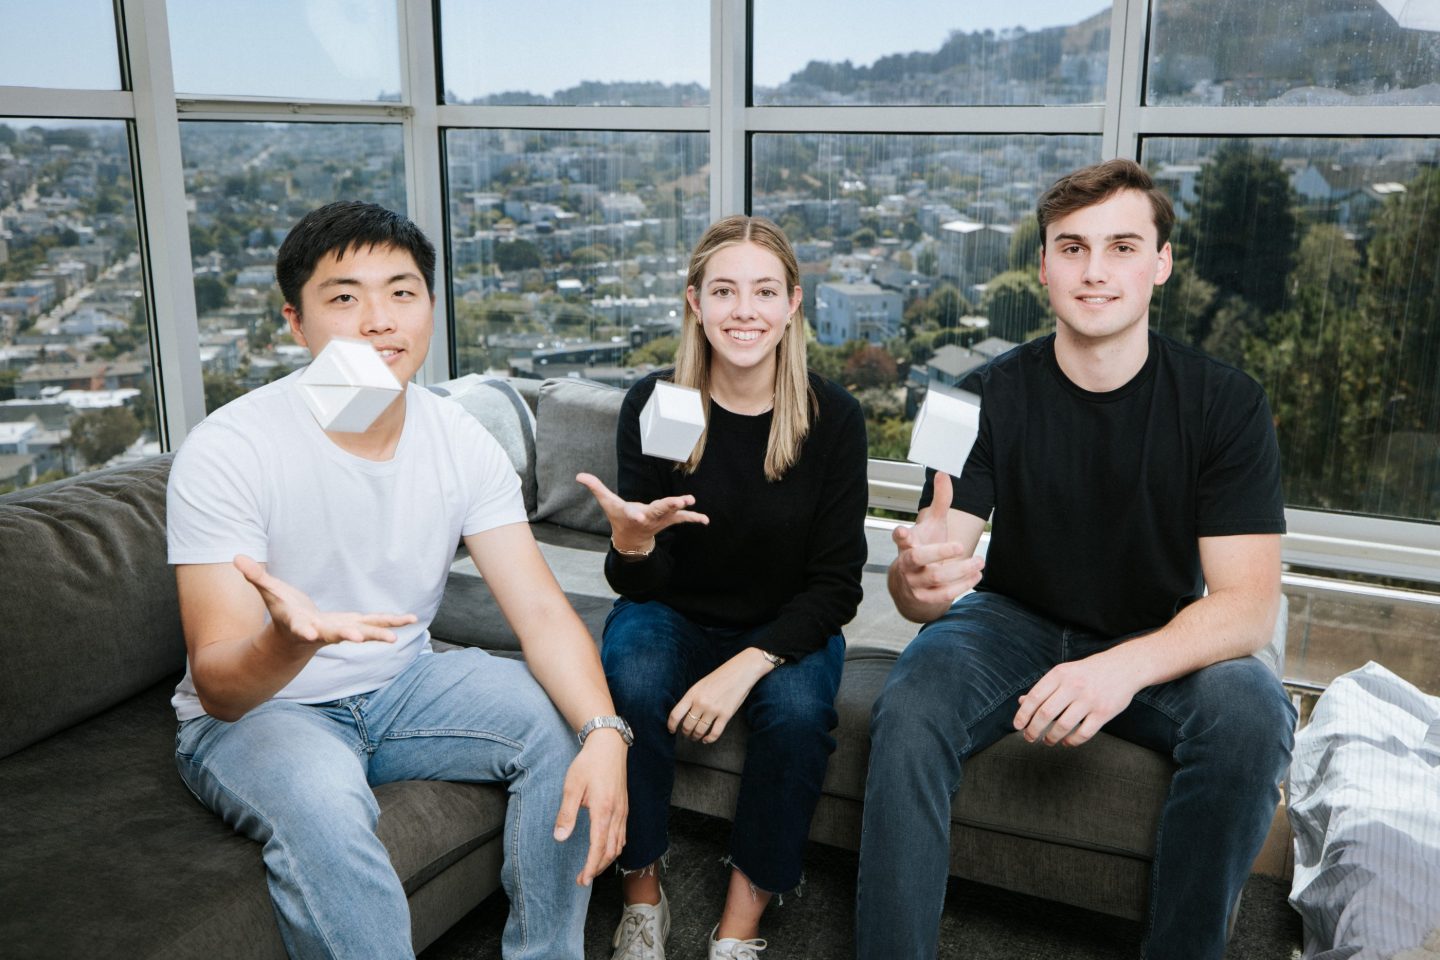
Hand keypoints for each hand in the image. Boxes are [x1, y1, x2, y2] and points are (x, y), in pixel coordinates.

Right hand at [233, 555, 415, 647]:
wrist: (296, 637)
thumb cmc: (282, 613)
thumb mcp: (269, 594)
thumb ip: (256, 577)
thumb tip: (235, 557)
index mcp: (300, 625)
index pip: (300, 628)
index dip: (304, 631)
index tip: (310, 634)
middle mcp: (322, 632)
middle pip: (335, 635)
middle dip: (347, 637)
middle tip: (359, 640)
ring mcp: (340, 632)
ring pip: (361, 633)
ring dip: (378, 633)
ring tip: (396, 637)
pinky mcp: (354, 627)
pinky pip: (375, 624)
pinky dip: (391, 622)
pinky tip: (410, 620)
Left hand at [552, 730, 628, 885]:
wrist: (609, 745)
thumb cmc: (588, 764)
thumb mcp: (572, 786)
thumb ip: (566, 814)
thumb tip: (560, 838)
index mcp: (603, 811)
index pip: (599, 848)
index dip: (591, 867)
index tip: (582, 880)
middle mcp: (617, 814)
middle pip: (612, 851)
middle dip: (598, 868)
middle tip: (584, 879)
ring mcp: (623, 810)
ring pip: (619, 844)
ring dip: (607, 860)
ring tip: (593, 867)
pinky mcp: (624, 806)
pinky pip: (623, 834)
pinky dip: (615, 847)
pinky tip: (606, 848)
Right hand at [575, 473, 707, 552]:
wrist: (631, 538)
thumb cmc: (619, 517)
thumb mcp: (607, 502)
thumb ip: (595, 487)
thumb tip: (579, 475)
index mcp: (632, 514)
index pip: (633, 513)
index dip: (635, 514)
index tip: (637, 515)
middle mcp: (648, 518)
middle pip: (659, 511)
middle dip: (669, 505)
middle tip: (679, 501)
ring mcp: (661, 520)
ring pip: (673, 513)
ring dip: (683, 508)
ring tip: (692, 501)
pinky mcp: (669, 520)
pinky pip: (683, 519)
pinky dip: (694, 519)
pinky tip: (706, 520)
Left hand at [667, 649, 772, 743]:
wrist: (740, 672)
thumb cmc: (720, 677)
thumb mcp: (700, 685)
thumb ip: (692, 699)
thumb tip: (684, 715)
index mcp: (692, 694)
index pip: (675, 714)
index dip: (671, 725)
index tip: (671, 730)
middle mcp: (701, 703)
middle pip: (687, 725)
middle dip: (685, 733)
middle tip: (687, 734)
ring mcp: (714, 710)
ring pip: (700, 731)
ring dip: (696, 737)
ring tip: (696, 737)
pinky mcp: (726, 715)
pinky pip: (715, 733)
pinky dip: (709, 739)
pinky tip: (706, 739)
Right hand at [892, 472, 983, 608]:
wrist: (910, 583)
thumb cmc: (924, 547)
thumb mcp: (932, 524)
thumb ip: (939, 501)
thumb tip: (944, 473)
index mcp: (907, 543)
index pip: (899, 538)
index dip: (900, 535)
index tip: (902, 531)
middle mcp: (907, 563)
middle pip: (919, 559)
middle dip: (940, 553)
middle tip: (959, 546)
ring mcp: (914, 582)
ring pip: (936, 578)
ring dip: (961, 570)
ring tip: (979, 561)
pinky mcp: (924, 598)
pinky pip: (944, 594)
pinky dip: (962, 585)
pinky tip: (975, 575)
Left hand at [1013, 654, 1140, 747]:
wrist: (1123, 667)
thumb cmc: (1087, 672)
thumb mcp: (1064, 673)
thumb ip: (1044, 688)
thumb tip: (1021, 702)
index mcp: (1060, 674)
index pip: (1035, 697)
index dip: (1023, 714)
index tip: (1017, 726)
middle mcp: (1073, 686)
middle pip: (1046, 714)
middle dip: (1033, 730)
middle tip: (1029, 738)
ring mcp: (1090, 700)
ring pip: (1063, 726)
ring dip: (1051, 737)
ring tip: (1047, 741)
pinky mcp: (1104, 712)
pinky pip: (1083, 733)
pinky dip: (1071, 741)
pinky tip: (1066, 742)